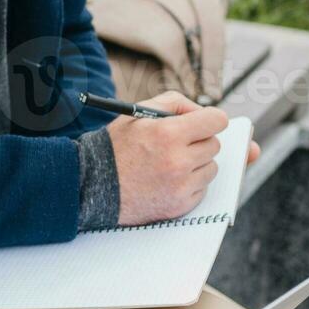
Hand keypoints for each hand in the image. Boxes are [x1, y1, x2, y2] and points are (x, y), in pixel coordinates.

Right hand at [107, 91, 231, 224]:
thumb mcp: (138, 112)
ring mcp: (180, 187)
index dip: (210, 119)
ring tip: (171, 163)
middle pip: (214, 144)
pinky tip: (168, 180)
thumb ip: (175, 103)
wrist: (91, 185)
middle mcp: (178, 161)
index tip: (204, 123)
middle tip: (179, 144)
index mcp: (169, 134)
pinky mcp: (179, 205)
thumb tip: (201, 112)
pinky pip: (202, 189)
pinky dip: (189, 184)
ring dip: (197, 164)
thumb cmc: (116, 147)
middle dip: (199, 141)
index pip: (217, 120)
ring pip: (211, 168)